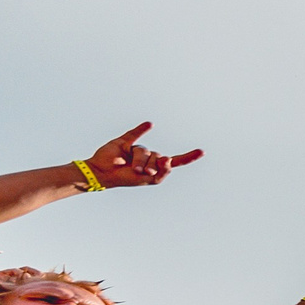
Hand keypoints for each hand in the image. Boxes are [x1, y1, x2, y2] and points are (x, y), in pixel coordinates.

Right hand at [85, 122, 202, 187]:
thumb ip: (163, 172)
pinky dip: (142, 129)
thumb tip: (168, 159)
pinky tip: (149, 124)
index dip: (189, 157)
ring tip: (132, 168)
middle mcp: (149, 156)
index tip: (201, 152)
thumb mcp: (151, 180)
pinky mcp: (125, 141)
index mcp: (157, 167)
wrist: (104, 174)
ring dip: (139, 161)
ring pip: (145, 151)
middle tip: (140, 173)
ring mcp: (137, 148)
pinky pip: (135, 133)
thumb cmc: (127, 179)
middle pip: (158, 158)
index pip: (176, 161)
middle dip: (149, 167)